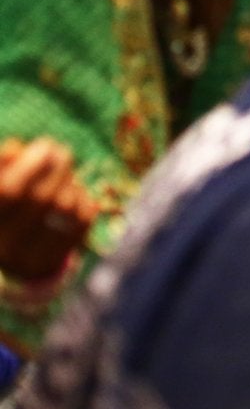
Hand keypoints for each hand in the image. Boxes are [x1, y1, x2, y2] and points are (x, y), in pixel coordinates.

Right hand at [0, 137, 96, 281]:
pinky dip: (83, 201)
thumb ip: (4, 167)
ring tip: (66, 177)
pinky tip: (77, 195)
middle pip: (34, 197)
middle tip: (62, 152)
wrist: (16, 260)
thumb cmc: (8, 210)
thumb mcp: (4, 185)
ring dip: (69, 183)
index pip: (5, 191)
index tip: (45, 145)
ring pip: (59, 207)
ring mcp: (22, 257)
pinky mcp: (47, 263)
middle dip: (55, 167)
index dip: (24, 166)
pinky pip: (79, 223)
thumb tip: (14, 148)